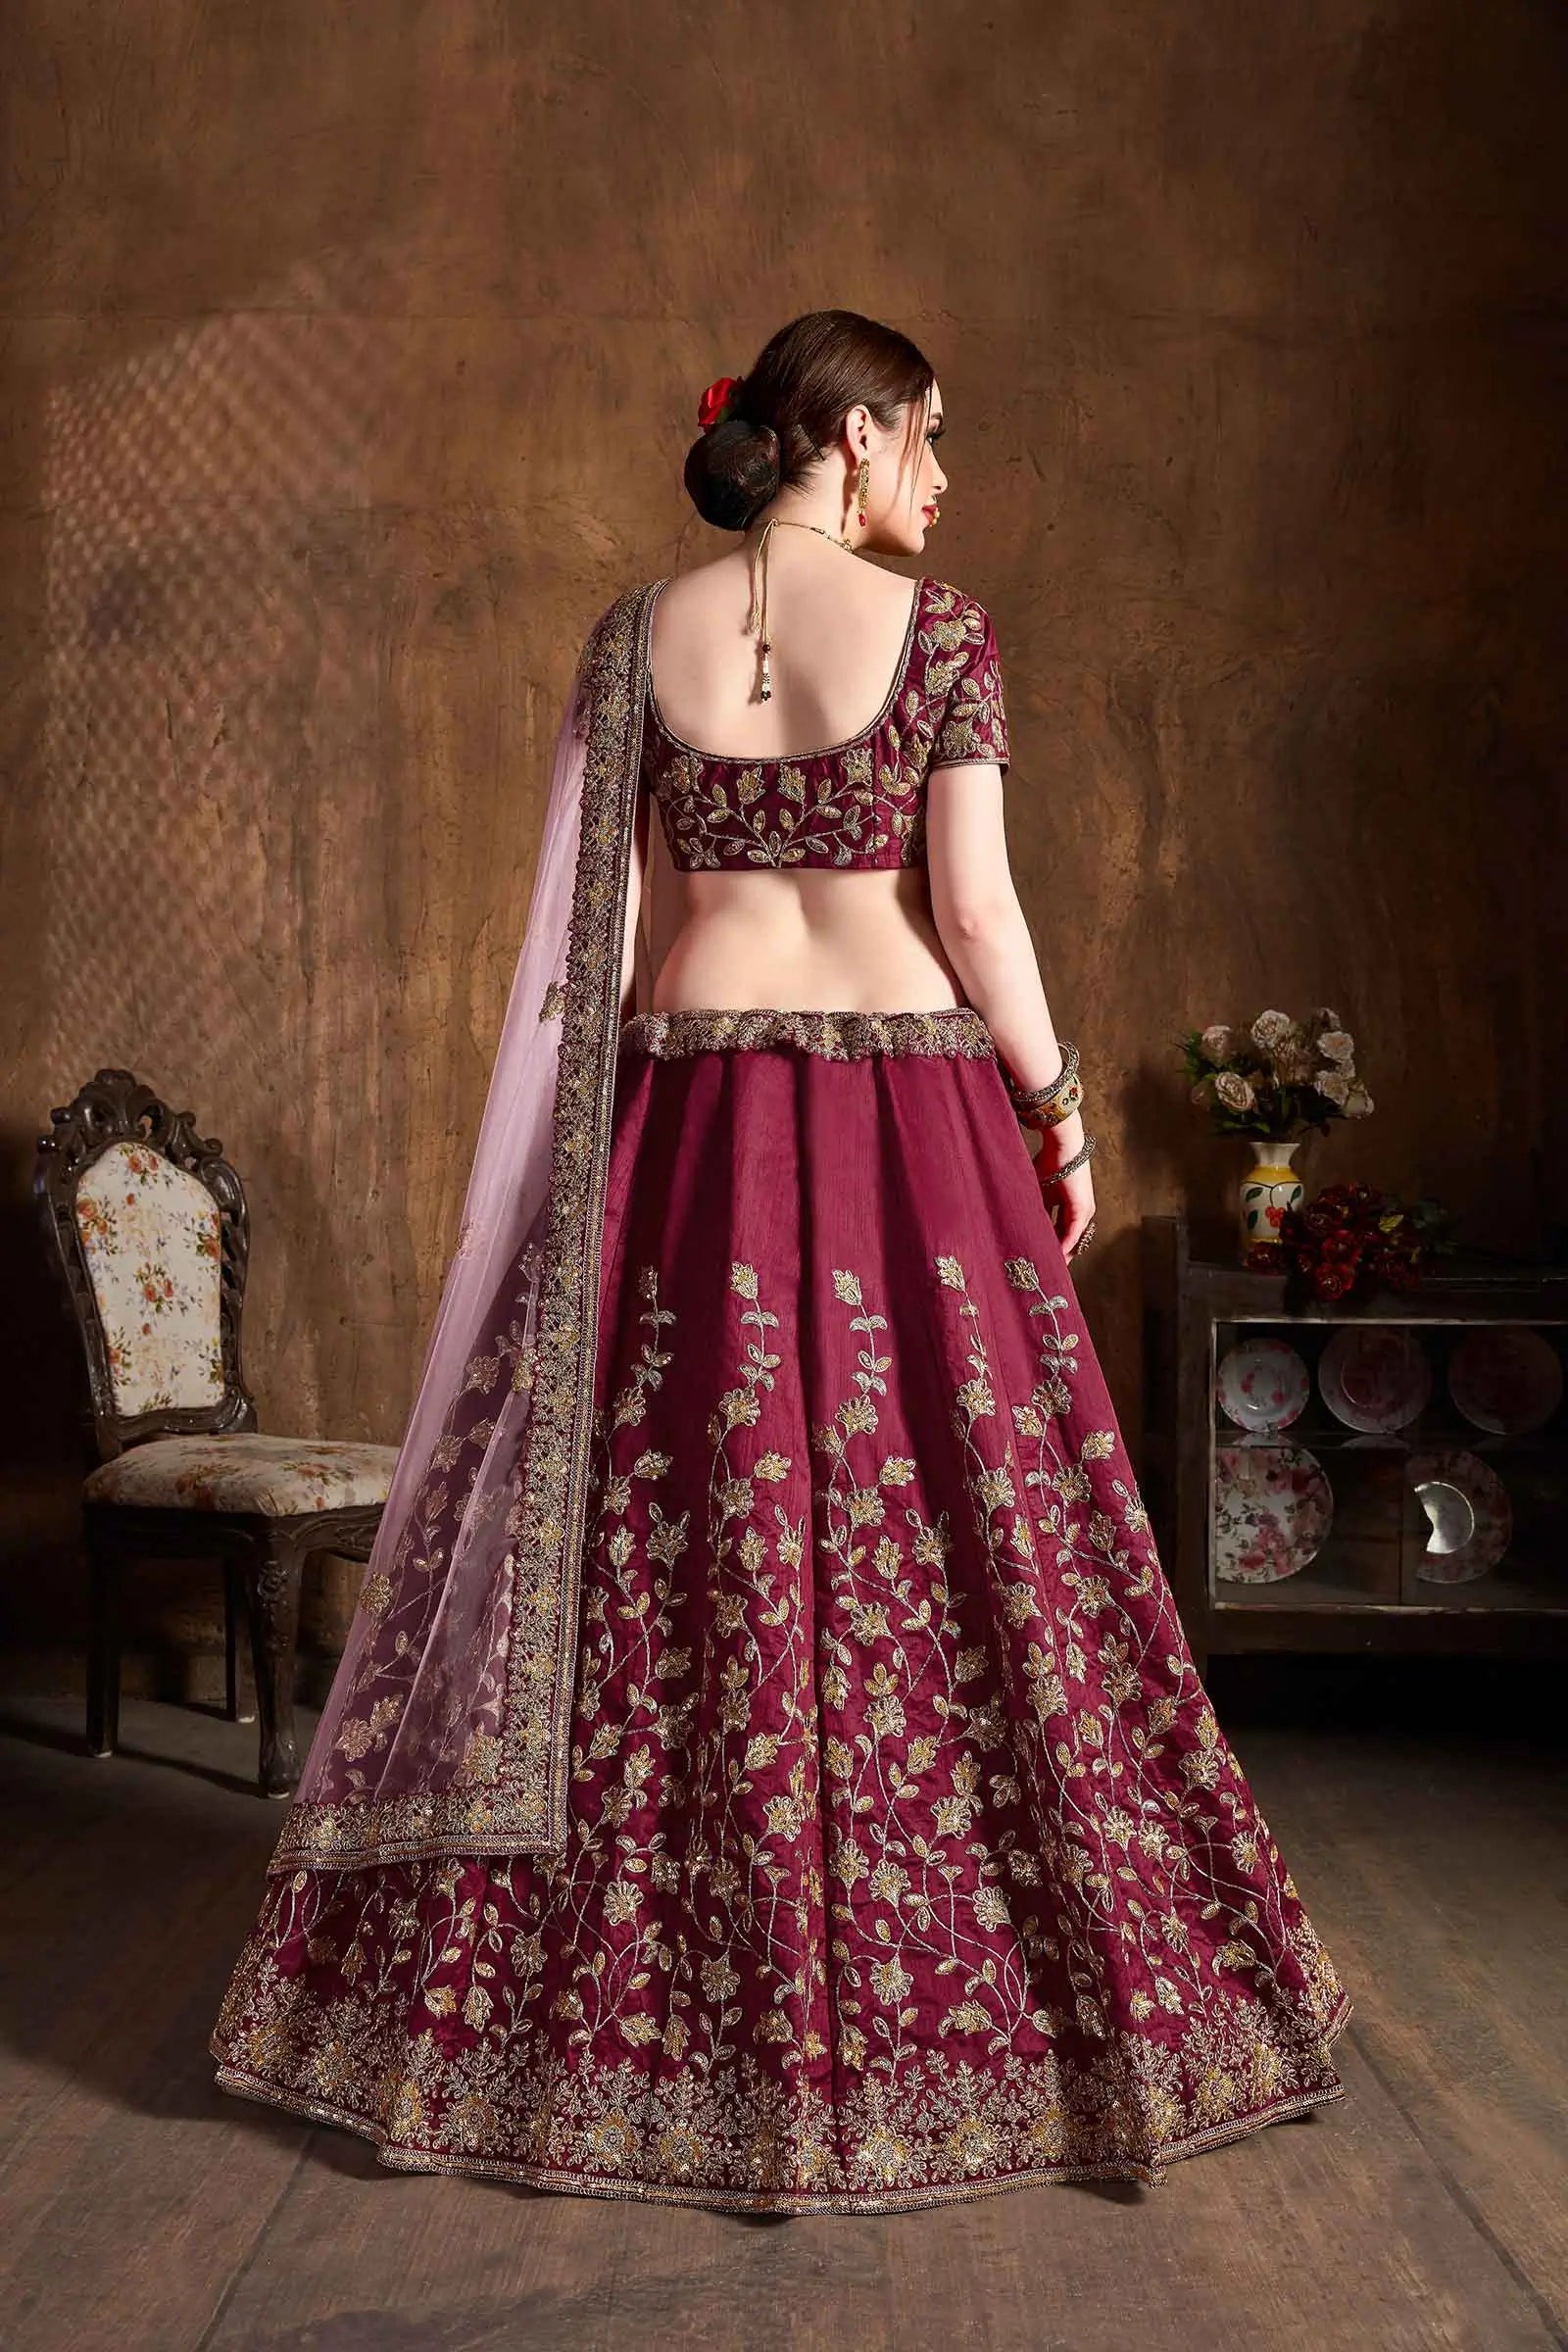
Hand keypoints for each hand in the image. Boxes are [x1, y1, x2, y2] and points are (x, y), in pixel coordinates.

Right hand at [1026, 1111, 1096, 1261]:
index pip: (1060, 1230)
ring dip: (1060, 1253)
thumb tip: (1018, 1219)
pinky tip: (1054, 1257)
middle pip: (1067, 1238)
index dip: (1050, 1243)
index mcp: (1068, 1204)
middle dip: (1055, 1252)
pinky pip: (1072, 1234)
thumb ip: (1034, 1205)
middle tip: (1042, 1267)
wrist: (1062, 1145)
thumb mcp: (1038, 1188)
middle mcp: (1079, 1210)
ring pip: (1072, 1239)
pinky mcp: (1082, 1209)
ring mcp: (1083, 1210)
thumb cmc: (1048, 1160)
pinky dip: (1064, 1246)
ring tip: (1046, 1267)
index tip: (1039, 1255)